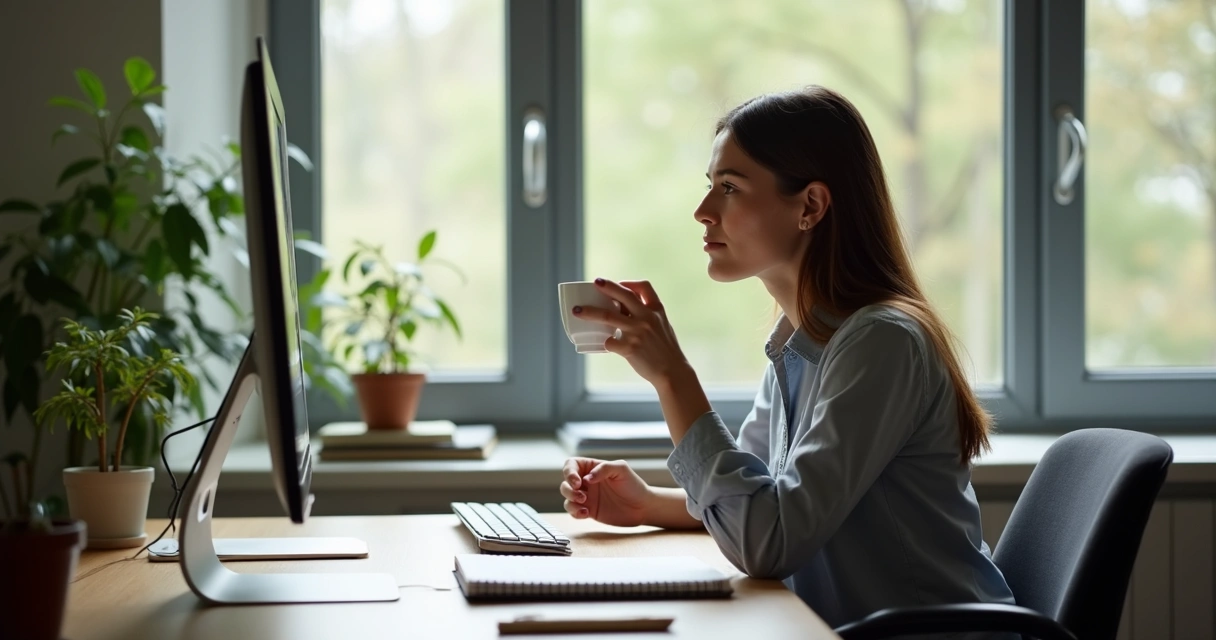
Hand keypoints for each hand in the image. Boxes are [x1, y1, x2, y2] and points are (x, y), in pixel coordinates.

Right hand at [560, 457, 652, 526]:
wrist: (642, 507)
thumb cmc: (634, 485)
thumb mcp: (621, 469)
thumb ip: (604, 468)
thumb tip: (587, 478)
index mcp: (592, 468)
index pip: (571, 465)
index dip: (569, 472)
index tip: (578, 482)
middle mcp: (587, 481)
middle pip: (565, 482)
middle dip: (569, 489)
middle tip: (582, 496)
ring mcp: (587, 496)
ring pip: (567, 497)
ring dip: (570, 501)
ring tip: (584, 505)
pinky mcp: (589, 511)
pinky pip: (573, 511)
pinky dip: (575, 512)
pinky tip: (586, 514)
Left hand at [572, 279, 688, 385]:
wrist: (672, 372)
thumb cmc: (665, 349)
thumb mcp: (662, 325)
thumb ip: (647, 314)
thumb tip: (622, 307)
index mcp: (656, 310)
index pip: (644, 287)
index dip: (630, 282)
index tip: (619, 283)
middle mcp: (647, 318)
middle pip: (623, 295)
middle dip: (607, 287)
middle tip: (595, 282)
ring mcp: (637, 332)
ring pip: (608, 316)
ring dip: (589, 312)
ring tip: (577, 310)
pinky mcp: (630, 348)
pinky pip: (609, 342)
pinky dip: (605, 342)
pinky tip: (604, 345)